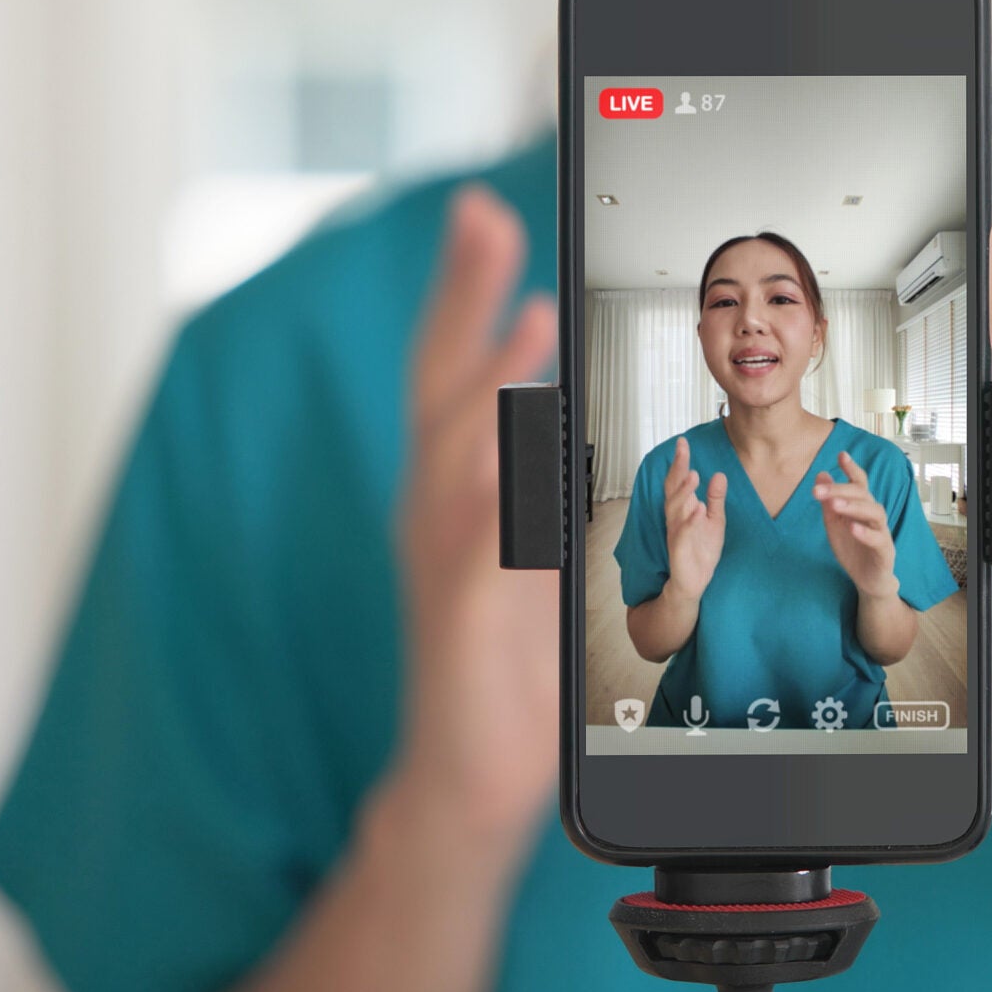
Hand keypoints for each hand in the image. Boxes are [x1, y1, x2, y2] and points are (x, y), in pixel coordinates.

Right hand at [390, 186, 559, 847]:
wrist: (469, 781)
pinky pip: (480, 556)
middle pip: (441, 384)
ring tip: (523, 321)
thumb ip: (538, 471)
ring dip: (489, 387)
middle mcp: (434, 510)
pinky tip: (517, 467)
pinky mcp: (462, 625)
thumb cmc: (507, 659)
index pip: (453, 366)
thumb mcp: (531, 546)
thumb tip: (557, 390)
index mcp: (455, 486)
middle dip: (461, 299)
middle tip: (482, 220)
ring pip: (456, 458)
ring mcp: (441, 565)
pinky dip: (495, 507)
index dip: (464, 288)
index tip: (481, 210)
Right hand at [660, 436, 726, 600]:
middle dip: (677, 469)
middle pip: (672, 489)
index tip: (683, 441)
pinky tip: (698, 508)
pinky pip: (683, 533)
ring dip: (683, 491)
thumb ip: (715, 499)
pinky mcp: (679, 548)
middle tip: (682, 449)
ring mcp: (676, 532)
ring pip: (675, 508)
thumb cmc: (701, 550)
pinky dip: (690, 520)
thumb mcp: (715, 520)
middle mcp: (676, 517)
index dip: (680, 462)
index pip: (679, 481)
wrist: (694, 581)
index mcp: (683, 508)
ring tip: (693, 475)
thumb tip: (719, 474)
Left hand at [811, 453, 898, 597]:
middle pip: (863, 495)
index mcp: (861, 507)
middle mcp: (874, 515)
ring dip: (854, 506)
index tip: (841, 454)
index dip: (852, 468)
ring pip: (875, 512)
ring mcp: (882, 532)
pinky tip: (852, 527)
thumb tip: (820, 474)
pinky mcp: (885, 551)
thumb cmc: (853, 549)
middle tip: (818, 490)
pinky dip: (865, 532)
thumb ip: (828, 502)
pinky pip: (878, 539)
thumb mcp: (834, 524)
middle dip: (841, 489)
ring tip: (835, 504)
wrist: (868, 580)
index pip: (859, 483)